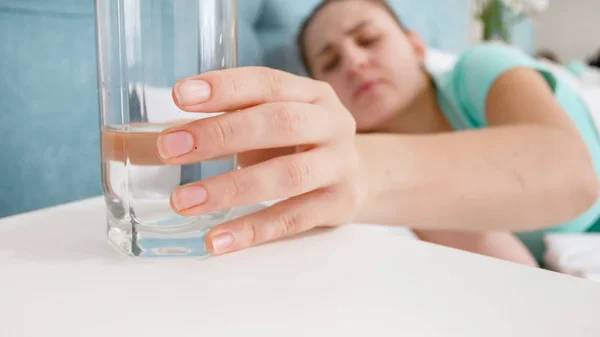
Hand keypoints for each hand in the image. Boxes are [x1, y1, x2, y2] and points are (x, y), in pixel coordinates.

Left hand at [157, 67, 365, 254]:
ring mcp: (339, 165)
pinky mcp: (338, 204)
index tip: (179, 96)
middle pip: (279, 122)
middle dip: (220, 135)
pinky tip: (217, 240)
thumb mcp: (272, 123)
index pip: (267, 83)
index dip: (225, 87)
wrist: (355, 176)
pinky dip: (252, 230)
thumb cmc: (298, 145)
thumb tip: (145, 139)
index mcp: (310, 94)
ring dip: (230, 188)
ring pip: (286, 176)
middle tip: (168, 149)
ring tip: (183, 201)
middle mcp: (331, 124)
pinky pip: (293, 219)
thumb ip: (227, 122)